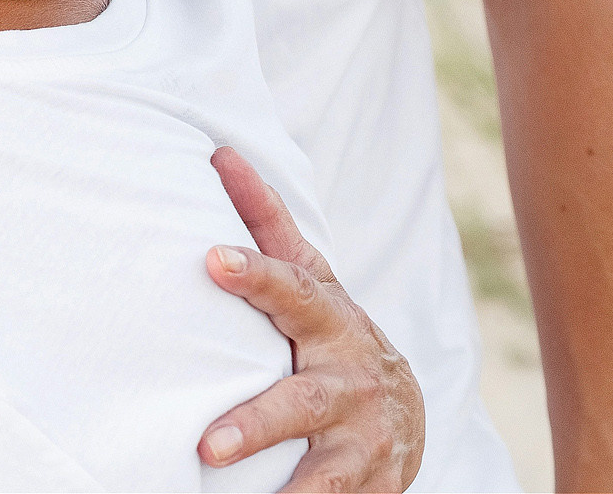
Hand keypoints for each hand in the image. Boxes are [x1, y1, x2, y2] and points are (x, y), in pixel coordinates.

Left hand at [201, 148, 423, 491]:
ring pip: (324, 476)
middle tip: (209, 444)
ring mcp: (363, 445)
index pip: (293, 293)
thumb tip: (220, 152)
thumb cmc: (328, 331)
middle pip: (302, 405)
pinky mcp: (369, 488)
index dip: (257, 274)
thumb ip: (266, 224)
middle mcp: (350, 386)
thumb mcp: (309, 279)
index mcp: (330, 324)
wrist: (404, 412)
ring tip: (225, 484)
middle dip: (258, 424)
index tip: (213, 259)